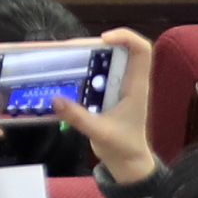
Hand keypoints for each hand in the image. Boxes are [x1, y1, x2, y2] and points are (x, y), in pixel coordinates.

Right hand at [51, 27, 160, 184]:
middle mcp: (129, 81)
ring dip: (85, 56)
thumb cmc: (122, 146)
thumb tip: (54, 99)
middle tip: (68, 49)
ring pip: (106, 61)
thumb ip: (78, 117)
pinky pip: (95, 74)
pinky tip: (63, 74)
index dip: (126, 37)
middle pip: (120, 50)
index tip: (102, 39)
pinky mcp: (106, 94)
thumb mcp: (100, 133)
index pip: (142, 51)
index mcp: (136, 86)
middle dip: (95, 44)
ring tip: (61, 57)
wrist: (127, 161)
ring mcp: (118, 87)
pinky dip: (80, 70)